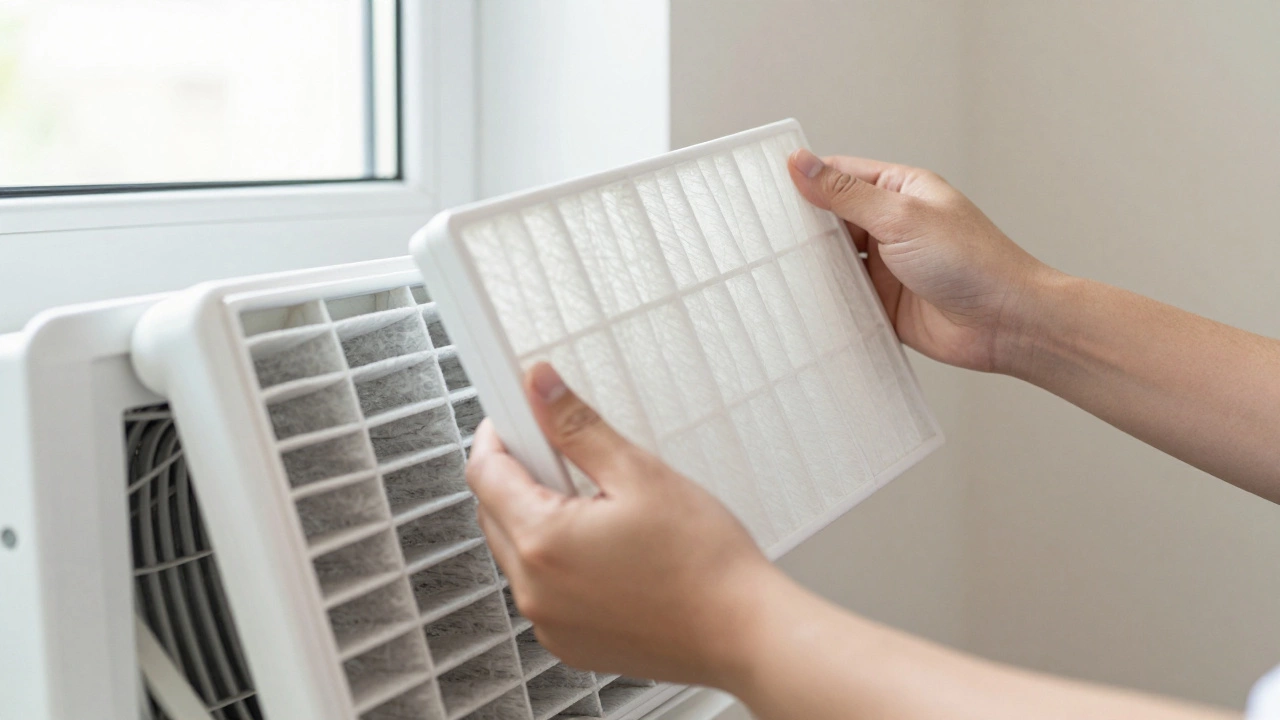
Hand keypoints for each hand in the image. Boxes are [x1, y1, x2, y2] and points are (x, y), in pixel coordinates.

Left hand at [466, 362, 781, 686]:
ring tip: (602, 509)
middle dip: (521, 477)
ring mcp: (549, 624)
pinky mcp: (569, 644)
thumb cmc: (704, 563)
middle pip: (494, 513)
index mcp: (542, 542)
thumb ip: (577, 426)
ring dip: (539, 520)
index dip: (498, 436)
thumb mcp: (639, 473)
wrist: (743, 632)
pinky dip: (559, 564)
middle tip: (570, 458)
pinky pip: (543, 590)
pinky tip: (609, 552)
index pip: (484, 474)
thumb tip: (539, 387)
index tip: (517, 418)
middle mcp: (534, 591)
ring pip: (518, 553)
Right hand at [788, 149, 1055, 372]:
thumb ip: (846, 194)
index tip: (764, 191)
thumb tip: (802, 163)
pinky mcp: (884, 304)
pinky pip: (845, 299)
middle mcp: (891, 226)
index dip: (804, 181)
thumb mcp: (901, 218)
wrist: (1007, 323)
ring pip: (835, 262)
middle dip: (801, 229)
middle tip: (760, 236)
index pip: (839, 176)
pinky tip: (802, 304)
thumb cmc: (973, 262)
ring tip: (772, 272)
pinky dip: (826, 302)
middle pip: (831, 221)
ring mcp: (887, 266)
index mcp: (899, 192)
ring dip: (812, 268)